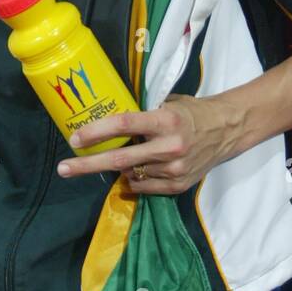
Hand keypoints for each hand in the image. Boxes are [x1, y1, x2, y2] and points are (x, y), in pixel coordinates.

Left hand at [55, 94, 238, 194]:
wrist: (227, 130)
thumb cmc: (193, 112)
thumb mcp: (169, 104)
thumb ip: (143, 116)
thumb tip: (109, 124)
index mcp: (166, 121)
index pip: (124, 125)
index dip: (97, 132)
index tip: (75, 138)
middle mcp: (169, 147)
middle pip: (119, 158)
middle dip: (87, 164)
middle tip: (64, 168)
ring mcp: (174, 170)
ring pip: (130, 173)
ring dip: (118, 167)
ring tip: (118, 158)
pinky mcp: (178, 186)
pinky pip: (143, 186)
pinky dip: (134, 178)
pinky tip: (136, 169)